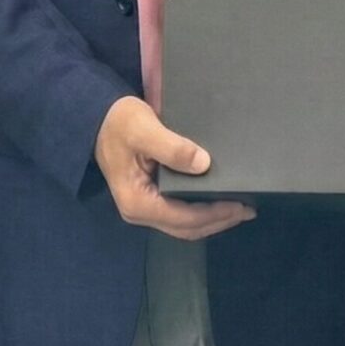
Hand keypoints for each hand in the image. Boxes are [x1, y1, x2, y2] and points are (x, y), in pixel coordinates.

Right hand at [93, 97, 253, 240]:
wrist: (96, 117)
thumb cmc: (118, 122)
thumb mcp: (143, 128)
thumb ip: (172, 147)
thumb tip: (203, 164)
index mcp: (138, 201)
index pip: (184, 217)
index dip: (215, 213)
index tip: (240, 204)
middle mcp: (139, 211)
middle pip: (186, 228)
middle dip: (219, 221)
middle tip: (248, 210)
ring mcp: (143, 207)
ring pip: (183, 225)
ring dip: (212, 220)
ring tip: (239, 210)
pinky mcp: (148, 198)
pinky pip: (178, 213)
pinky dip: (200, 212)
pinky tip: (216, 202)